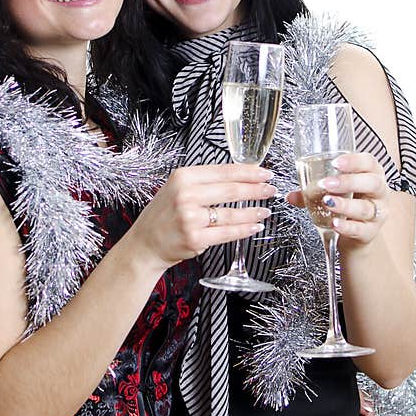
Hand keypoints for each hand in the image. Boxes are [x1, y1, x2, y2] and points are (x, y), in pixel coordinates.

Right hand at [129, 164, 277, 269]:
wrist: (145, 243)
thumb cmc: (162, 216)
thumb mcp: (176, 188)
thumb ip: (203, 182)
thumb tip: (238, 177)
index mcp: (183, 177)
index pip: (224, 171)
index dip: (249, 172)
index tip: (264, 173)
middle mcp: (186, 195)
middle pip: (231, 190)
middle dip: (256, 190)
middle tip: (270, 190)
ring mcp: (190, 218)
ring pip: (232, 213)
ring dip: (253, 212)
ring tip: (265, 210)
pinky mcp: (195, 238)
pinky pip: (227, 233)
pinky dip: (244, 229)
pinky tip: (254, 226)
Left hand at [286, 152, 389, 248]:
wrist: (358, 233)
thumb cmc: (348, 203)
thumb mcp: (332, 192)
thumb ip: (311, 192)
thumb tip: (290, 196)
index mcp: (370, 175)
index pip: (369, 162)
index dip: (354, 161)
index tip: (336, 162)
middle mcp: (378, 193)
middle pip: (372, 183)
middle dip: (349, 182)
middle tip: (327, 184)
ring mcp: (377, 213)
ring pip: (365, 207)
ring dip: (345, 204)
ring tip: (327, 202)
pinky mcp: (371, 232)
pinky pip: (360, 229)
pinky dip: (347, 226)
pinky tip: (335, 223)